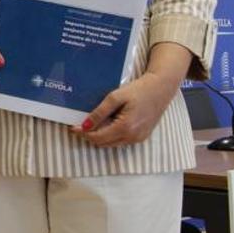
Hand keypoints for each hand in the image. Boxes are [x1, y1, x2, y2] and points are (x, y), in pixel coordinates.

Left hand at [74, 42, 190, 146]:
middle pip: (103, 143)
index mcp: (125, 127)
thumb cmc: (139, 89)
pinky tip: (107, 123)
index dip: (83, 133)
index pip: (98, 137)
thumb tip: (85, 126)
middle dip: (90, 136)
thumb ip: (99, 113)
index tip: (72, 127)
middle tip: (79, 125)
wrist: (161, 88)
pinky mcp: (142, 137)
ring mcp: (139, 139)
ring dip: (100, 136)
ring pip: (112, 144)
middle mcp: (133, 137)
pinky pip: (121, 141)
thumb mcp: (116, 97)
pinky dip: (111, 135)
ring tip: (91, 123)